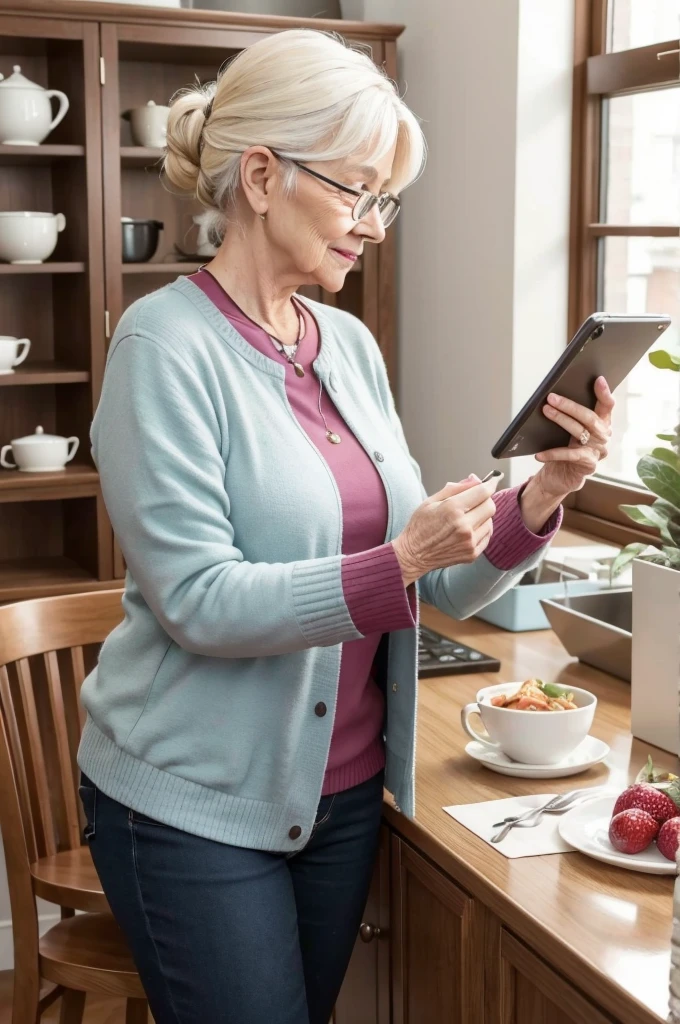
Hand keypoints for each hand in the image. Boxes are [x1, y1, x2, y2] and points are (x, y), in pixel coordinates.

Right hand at [392, 476, 500, 586]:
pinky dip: (481, 529)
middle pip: (490, 506)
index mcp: (452, 509)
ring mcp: (469, 542)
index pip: (483, 492)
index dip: (490, 484)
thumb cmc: (419, 526)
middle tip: (476, 499)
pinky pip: (487, 536)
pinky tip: (468, 529)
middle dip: (485, 499)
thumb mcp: (431, 501)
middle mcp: (463, 526)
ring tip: (466, 518)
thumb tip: (476, 479)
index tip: (492, 480)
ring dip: (482, 516)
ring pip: (490, 521)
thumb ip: (455, 488)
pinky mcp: (472, 554)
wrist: (413, 555)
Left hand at [534, 376, 614, 498]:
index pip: (607, 406)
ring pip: (579, 432)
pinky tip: (539, 453)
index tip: (598, 379)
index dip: (604, 393)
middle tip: (552, 398)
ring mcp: (597, 451)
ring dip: (561, 420)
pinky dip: (553, 453)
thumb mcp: (570, 430)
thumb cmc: (566, 448)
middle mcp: (603, 436)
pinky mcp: (588, 465)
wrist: (563, 476)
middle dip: (570, 406)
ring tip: (546, 411)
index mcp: (602, 423)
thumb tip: (555, 397)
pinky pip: (569, 456)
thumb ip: (571, 415)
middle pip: (589, 417)